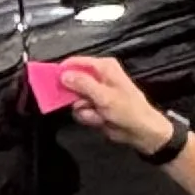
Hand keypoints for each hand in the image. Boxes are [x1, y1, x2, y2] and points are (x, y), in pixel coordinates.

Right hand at [36, 51, 172, 155]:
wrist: (141, 131)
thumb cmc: (129, 110)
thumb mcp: (105, 95)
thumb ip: (83, 84)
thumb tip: (64, 75)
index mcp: (104, 67)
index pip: (76, 63)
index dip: (63, 71)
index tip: (53, 81)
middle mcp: (98, 77)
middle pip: (72, 82)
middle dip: (75, 96)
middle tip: (84, 103)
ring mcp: (95, 93)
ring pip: (74, 100)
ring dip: (84, 109)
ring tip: (98, 114)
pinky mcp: (94, 107)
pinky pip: (80, 111)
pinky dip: (88, 117)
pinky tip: (100, 119)